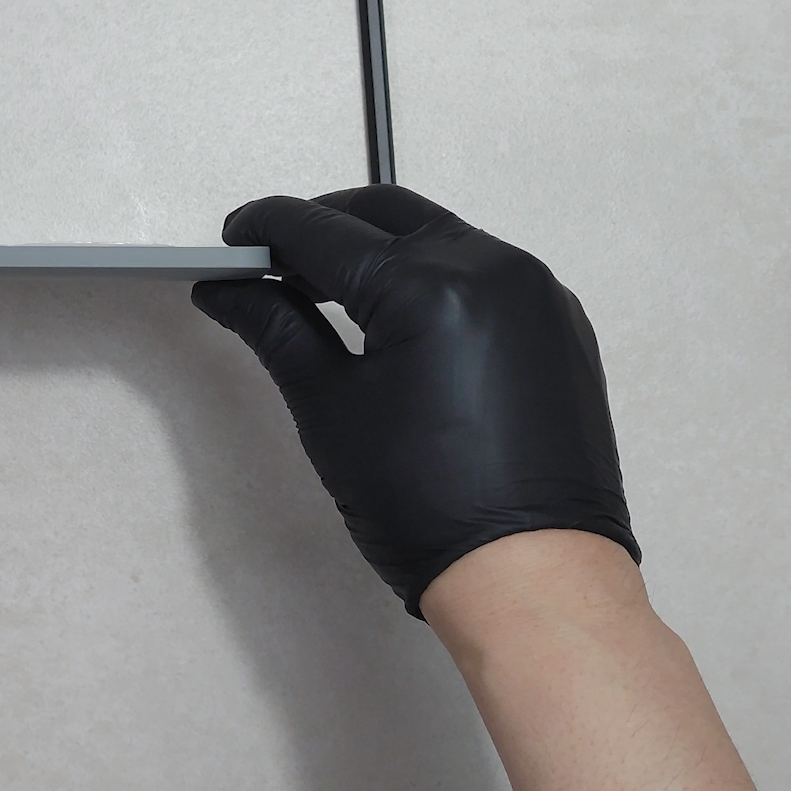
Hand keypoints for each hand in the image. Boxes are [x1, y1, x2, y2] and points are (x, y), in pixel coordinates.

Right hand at [192, 185, 637, 616]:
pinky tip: (401, 321)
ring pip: (438, 235)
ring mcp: (536, 292)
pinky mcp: (560, 323)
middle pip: (385, 214)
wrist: (530, 576)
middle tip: (274, 263)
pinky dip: (433, 277)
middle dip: (323, 228)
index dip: (266, 229)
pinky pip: (485, 271)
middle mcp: (493, 269)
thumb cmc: (429, 507)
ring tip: (331, 293)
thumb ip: (277, 330)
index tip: (234, 237)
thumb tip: (230, 289)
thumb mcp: (329, 409)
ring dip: (381, 249)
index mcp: (428, 286)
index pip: (323, 231)